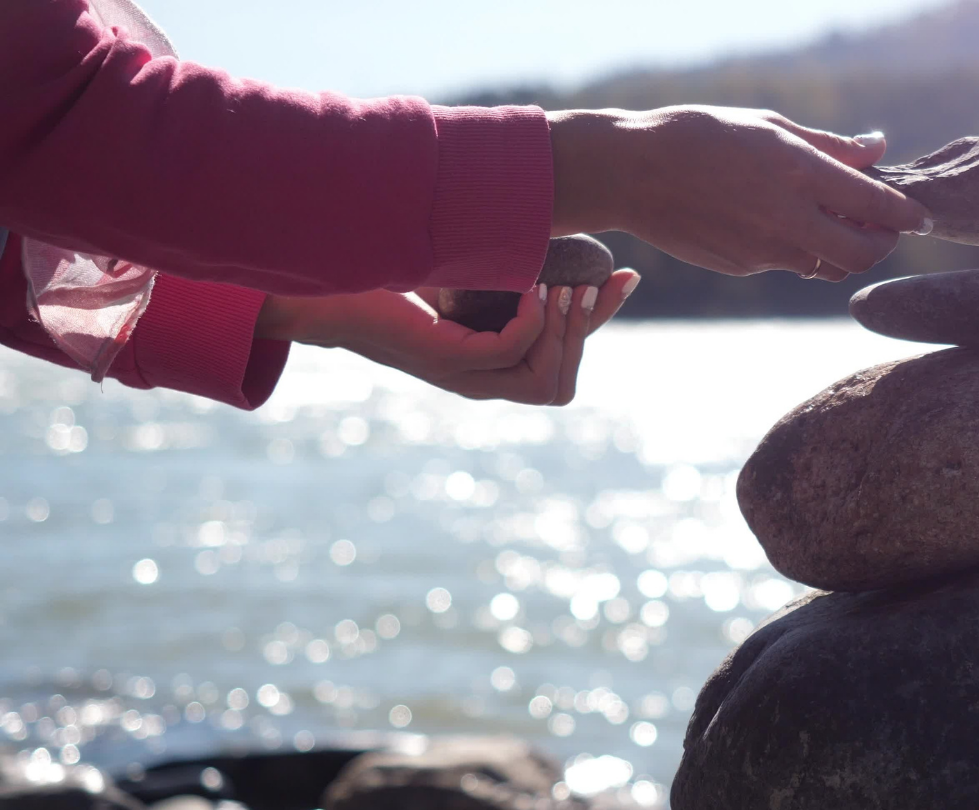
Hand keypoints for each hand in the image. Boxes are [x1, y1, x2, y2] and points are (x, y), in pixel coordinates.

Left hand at [256, 270, 637, 404]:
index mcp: (488, 368)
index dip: (598, 323)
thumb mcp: (458, 270)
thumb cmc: (384, 276)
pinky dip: (534, 320)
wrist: (321, 288)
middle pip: (562, 383)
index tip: (623, 277)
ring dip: (567, 330)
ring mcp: (462, 376)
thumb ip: (498, 267)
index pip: (562, 365)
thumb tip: (544, 223)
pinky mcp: (444, 358)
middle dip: (591, 329)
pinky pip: (513, 349)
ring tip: (571, 284)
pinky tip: (536, 286)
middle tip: (602, 280)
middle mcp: (479, 383)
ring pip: (544, 377)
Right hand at [549, 106, 931, 280]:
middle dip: (883, 244)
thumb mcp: (768, 125)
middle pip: (863, 253)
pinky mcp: (745, 267)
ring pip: (828, 265)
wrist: (632, 174)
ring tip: (832, 222)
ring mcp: (766, 250)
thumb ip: (828, 145)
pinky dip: (799, 249)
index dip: (908, 215)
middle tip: (882, 228)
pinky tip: (775, 222)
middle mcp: (789, 218)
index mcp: (799, 172)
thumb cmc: (700, 135)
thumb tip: (877, 149)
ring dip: (842, 250)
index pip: (877, 205)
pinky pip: (789, 264)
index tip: (921, 216)